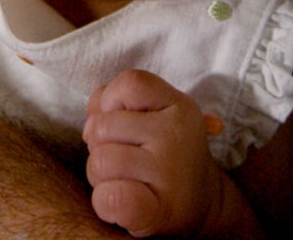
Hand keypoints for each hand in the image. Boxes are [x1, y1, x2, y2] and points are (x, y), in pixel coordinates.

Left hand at [83, 69, 225, 237]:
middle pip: (103, 126)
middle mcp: (176, 135)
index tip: (119, 117)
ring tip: (122, 179)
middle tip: (121, 156)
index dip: (111, 98)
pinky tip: (119, 201)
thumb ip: (115, 102)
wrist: (202, 206)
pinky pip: (111, 198)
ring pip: (100, 161)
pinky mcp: (160, 210)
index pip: (130, 83)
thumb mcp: (152, 116)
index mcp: (179, 106)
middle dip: (98, 143)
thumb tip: (91, 122)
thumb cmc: (162, 153)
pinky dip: (104, 201)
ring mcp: (169, 172)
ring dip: (98, 175)